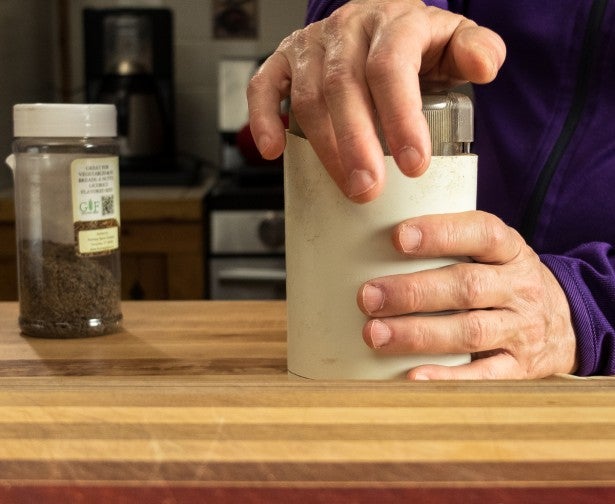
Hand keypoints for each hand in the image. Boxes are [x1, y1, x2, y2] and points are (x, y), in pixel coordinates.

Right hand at [247, 0, 504, 201]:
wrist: (380, 25)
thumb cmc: (416, 45)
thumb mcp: (454, 43)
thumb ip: (477, 51)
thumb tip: (486, 66)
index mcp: (393, 23)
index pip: (391, 67)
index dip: (399, 117)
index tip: (413, 166)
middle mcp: (348, 29)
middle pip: (344, 86)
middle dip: (355, 144)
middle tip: (369, 190)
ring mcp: (313, 45)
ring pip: (307, 95)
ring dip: (322, 146)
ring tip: (345, 187)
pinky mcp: (285, 60)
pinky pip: (264, 86)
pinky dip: (263, 118)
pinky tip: (273, 150)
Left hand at [356, 211, 577, 378]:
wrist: (567, 325)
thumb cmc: (506, 283)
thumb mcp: (494, 255)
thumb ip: (454, 246)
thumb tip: (377, 241)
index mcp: (511, 252)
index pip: (482, 233)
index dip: (440, 233)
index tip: (398, 237)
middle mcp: (519, 288)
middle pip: (467, 286)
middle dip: (413, 292)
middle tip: (368, 296)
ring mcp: (521, 330)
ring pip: (469, 331)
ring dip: (417, 333)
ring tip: (375, 333)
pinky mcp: (519, 369)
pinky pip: (483, 376)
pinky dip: (447, 378)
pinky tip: (413, 375)